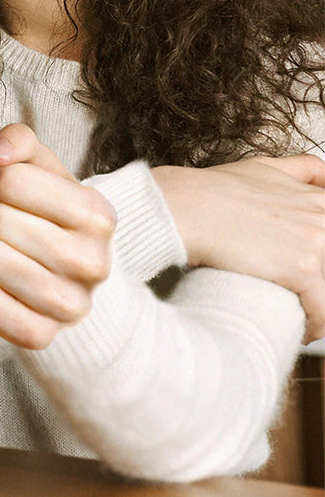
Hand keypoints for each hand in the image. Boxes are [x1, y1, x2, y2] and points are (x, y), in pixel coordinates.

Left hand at [0, 124, 115, 349]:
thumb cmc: (50, 214)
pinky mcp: (40, 335)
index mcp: (97, 214)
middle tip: (6, 226)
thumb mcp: (44, 169)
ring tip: (3, 251)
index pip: (9, 180)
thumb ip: (20, 141)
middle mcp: (92, 263)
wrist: (73, 277)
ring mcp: (69, 306)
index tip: (11, 194)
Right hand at [153, 155, 324, 342]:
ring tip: (302, 316)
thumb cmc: (211, 190)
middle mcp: (322, 217)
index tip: (311, 267)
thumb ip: (299, 169)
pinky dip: (315, 326)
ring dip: (319, 305)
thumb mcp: (261, 167)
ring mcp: (316, 242)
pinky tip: (301, 329)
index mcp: (316, 198)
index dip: (319, 254)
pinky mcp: (303, 269)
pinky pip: (323, 312)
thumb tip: (322, 174)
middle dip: (319, 280)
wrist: (185, 206)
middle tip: (300, 291)